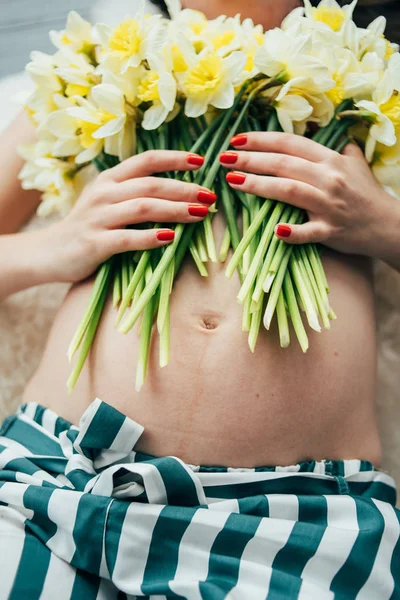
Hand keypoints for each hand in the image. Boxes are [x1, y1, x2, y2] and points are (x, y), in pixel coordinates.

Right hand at [42, 151, 215, 282]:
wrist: (48, 253)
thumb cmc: (87, 228)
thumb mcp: (107, 202)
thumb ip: (134, 194)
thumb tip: (179, 192)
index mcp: (109, 180)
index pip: (147, 160)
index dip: (175, 158)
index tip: (201, 161)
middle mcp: (104, 194)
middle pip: (151, 185)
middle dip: (184, 189)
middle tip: (210, 195)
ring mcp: (98, 218)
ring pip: (143, 208)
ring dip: (175, 210)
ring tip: (200, 214)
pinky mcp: (94, 243)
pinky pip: (127, 238)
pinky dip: (151, 238)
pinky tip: (170, 238)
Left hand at [220, 132, 399, 265]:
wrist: (387, 224)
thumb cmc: (367, 193)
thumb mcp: (355, 164)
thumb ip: (336, 148)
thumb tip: (322, 133)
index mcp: (330, 160)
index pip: (290, 143)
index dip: (261, 139)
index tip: (236, 139)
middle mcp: (328, 178)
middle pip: (283, 164)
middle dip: (250, 159)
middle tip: (224, 158)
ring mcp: (328, 205)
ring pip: (289, 190)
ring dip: (258, 185)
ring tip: (233, 181)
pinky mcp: (330, 230)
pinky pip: (308, 232)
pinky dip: (291, 233)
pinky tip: (275, 231)